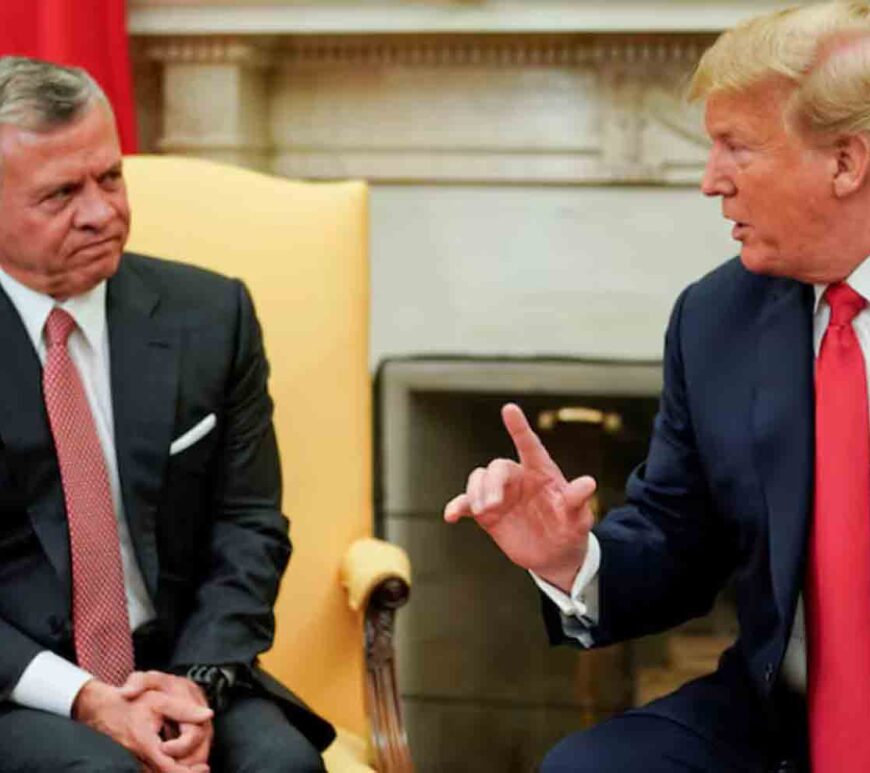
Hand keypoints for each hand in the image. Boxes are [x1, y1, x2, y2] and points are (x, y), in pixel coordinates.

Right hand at [72, 678, 211, 772]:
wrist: (100, 708)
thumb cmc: (130, 702)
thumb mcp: (159, 700)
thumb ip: (184, 710)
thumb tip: (208, 715)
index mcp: (144, 744)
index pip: (168, 768)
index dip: (187, 772)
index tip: (204, 768)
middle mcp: (136, 758)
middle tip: (202, 769)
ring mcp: (131, 762)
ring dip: (174, 772)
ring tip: (193, 768)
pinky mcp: (130, 762)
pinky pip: (149, 771)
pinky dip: (164, 770)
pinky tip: (176, 765)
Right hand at [443, 403, 596, 591]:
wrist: (555, 556)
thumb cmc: (571, 530)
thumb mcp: (579, 518)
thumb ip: (577, 500)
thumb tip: (588, 483)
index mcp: (541, 473)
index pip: (529, 445)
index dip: (519, 427)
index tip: (509, 409)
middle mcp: (518, 478)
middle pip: (497, 467)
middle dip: (491, 483)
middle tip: (493, 506)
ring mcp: (500, 494)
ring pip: (478, 479)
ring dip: (475, 493)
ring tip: (484, 512)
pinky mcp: (486, 513)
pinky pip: (466, 503)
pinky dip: (456, 506)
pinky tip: (451, 516)